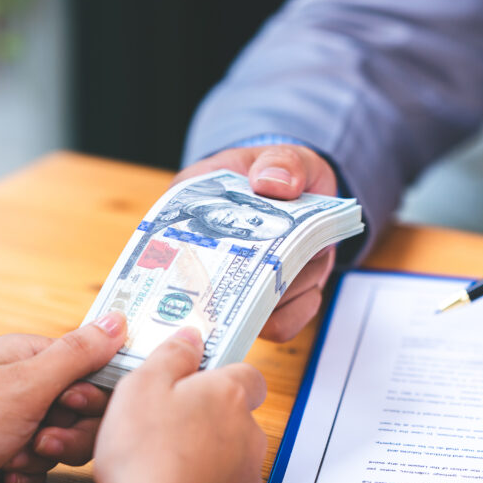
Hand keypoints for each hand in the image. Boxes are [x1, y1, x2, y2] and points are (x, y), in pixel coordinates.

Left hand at [0, 313, 127, 482]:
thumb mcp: (27, 384)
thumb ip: (78, 355)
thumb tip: (119, 322)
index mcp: (30, 357)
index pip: (91, 372)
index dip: (91, 397)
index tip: (72, 407)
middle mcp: (24, 385)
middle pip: (81, 412)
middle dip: (66, 434)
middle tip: (40, 440)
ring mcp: (13, 422)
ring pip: (62, 443)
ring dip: (43, 457)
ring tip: (13, 457)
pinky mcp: (3, 454)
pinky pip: (40, 467)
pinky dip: (27, 474)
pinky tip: (4, 475)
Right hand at [93, 327, 267, 482]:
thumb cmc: (146, 455)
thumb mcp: (141, 387)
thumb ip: (171, 355)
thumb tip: (192, 336)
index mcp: (228, 394)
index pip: (245, 374)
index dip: (219, 378)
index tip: (191, 384)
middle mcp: (249, 432)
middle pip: (235, 417)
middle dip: (206, 421)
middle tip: (164, 429)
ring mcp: (249, 476)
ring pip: (231, 457)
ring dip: (205, 458)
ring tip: (162, 468)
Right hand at [175, 144, 338, 340]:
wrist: (309, 196)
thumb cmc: (282, 175)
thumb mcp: (284, 156)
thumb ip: (281, 161)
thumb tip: (272, 183)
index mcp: (191, 211)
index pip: (171, 242)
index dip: (191, 255)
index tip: (225, 252)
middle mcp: (207, 257)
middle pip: (211, 288)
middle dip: (255, 278)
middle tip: (283, 259)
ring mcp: (235, 287)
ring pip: (252, 312)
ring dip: (287, 288)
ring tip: (308, 255)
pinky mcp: (264, 307)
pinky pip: (279, 326)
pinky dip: (301, 308)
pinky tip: (311, 285)